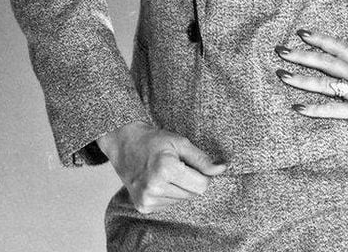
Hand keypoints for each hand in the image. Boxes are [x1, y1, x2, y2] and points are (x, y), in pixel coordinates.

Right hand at [97, 121, 227, 212]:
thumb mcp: (180, 142)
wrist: (125, 144)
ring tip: (166, 171)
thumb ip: (202, 159)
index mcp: (166, 169)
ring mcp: (147, 199)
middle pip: (192, 194)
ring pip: (181, 201)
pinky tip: (159, 181)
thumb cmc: (154, 140)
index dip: (203, 175)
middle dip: (191, 180)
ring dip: (180, 188)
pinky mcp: (143, 207)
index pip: (201, 186)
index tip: (194, 164)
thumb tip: (222, 169)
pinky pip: (168, 205)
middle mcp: (155, 187)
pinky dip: (168, 194)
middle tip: (178, 165)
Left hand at [275, 29, 347, 146]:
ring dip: (301, 78)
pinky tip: (297, 108)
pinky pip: (333, 110)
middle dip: (301, 54)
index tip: (301, 32)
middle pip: (325, 61)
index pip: (339, 47)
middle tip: (279, 50)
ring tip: (281, 75)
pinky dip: (314, 109)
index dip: (319, 39)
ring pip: (325, 83)